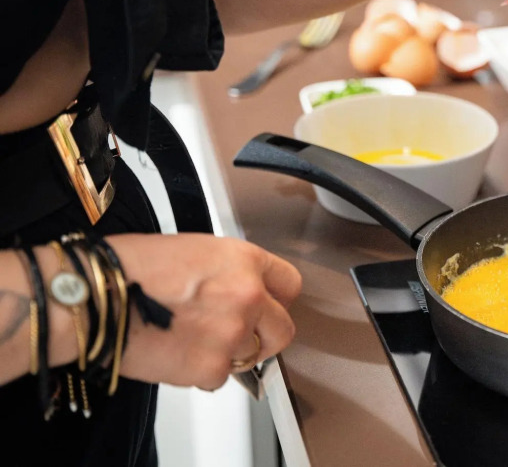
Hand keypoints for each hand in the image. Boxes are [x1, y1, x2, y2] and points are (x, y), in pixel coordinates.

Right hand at [109, 233, 301, 389]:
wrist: (96, 297)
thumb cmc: (131, 268)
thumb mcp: (195, 250)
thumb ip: (228, 272)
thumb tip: (238, 290)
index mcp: (244, 260)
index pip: (289, 284)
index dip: (277, 298)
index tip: (269, 307)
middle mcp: (247, 296)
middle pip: (283, 329)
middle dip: (264, 335)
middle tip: (239, 336)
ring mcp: (232, 333)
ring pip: (250, 356)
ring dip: (228, 354)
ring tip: (192, 340)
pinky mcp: (211, 366)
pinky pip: (219, 378)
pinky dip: (200, 372)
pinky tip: (175, 352)